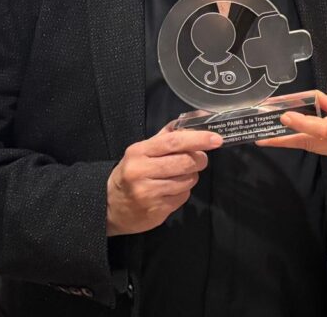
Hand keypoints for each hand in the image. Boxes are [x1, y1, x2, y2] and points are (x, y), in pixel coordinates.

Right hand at [106, 128, 221, 235]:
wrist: (110, 207)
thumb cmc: (132, 172)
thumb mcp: (144, 150)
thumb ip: (169, 134)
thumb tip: (198, 116)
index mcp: (139, 152)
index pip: (173, 142)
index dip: (198, 139)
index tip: (216, 139)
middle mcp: (141, 172)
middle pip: (184, 162)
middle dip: (199, 160)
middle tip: (200, 159)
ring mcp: (148, 193)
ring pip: (187, 181)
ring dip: (191, 177)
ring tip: (181, 176)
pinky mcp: (155, 211)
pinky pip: (182, 197)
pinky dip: (183, 192)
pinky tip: (172, 190)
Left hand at [258, 92, 326, 181]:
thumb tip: (315, 98)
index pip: (321, 127)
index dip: (301, 122)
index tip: (284, 116)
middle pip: (307, 142)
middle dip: (282, 140)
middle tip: (260, 137)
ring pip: (311, 147)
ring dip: (291, 141)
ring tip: (270, 136)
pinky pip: (321, 149)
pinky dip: (308, 142)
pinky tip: (299, 136)